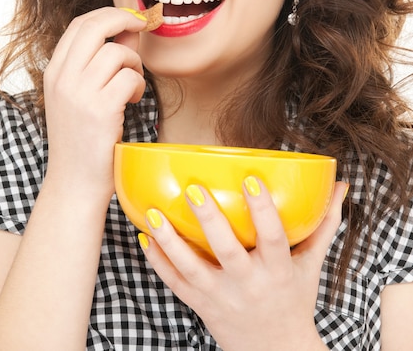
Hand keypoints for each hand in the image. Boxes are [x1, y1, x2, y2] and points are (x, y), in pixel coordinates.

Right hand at [43, 7, 146, 201]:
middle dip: (125, 19)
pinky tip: (134, 101)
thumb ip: (102, 62)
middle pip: (95, 26)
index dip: (109, 14)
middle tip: (144, 25)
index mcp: (55, 72)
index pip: (80, 25)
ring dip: (135, 65)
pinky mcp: (100, 110)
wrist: (75, 183)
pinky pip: (130, 78)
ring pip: (118, 53)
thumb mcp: (82, 96)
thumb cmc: (83, 139)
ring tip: (134, 86)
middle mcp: (63, 79)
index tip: (131, 18)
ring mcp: (79, 94)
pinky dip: (140, 86)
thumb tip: (131, 30)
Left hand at [139, 179, 346, 350]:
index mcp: (278, 271)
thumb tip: (341, 187)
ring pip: (192, 269)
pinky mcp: (201, 305)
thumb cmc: (294, 300)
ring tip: (153, 214)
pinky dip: (158, 262)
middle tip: (193, 189)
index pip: (273, 237)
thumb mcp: (311, 265)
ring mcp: (221, 298)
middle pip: (228, 251)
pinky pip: (176, 285)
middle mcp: (249, 285)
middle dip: (210, 220)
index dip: (263, 209)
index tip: (251, 180)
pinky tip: (144, 238)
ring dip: (171, 242)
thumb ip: (324, 225)